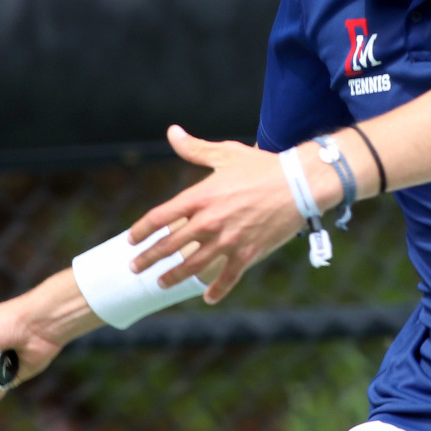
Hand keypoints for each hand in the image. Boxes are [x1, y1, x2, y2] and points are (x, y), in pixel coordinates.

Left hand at [127, 125, 309, 302]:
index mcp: (200, 196)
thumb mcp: (226, 154)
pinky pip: (227, 277)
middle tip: (135, 268)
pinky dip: (217, 290)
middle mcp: (209, 221)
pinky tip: (207, 297)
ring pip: (192, 265)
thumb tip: (172, 132)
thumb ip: (195, 148)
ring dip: (173, 276)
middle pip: (169, 245)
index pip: (160, 216)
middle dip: (148, 259)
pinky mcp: (248, 253)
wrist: (299, 184)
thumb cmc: (262, 166)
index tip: (132, 239)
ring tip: (161, 283)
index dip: (141, 230)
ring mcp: (228, 240)